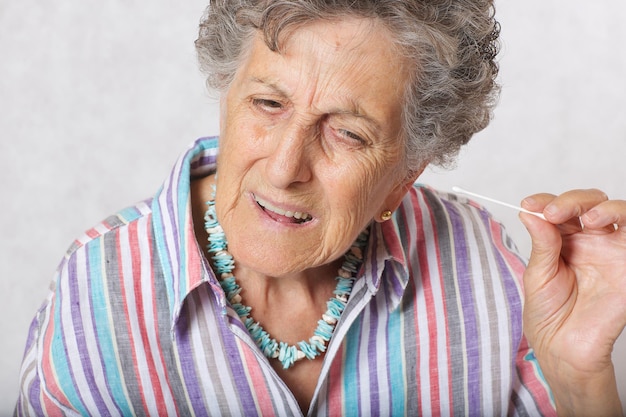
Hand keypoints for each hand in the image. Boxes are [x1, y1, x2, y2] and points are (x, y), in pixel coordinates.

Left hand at [520, 189, 625, 416]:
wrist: (564, 349)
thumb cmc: (548, 314)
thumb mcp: (538, 275)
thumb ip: (541, 244)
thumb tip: (530, 213)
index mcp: (563, 240)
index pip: (559, 209)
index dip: (545, 201)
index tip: (529, 204)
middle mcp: (590, 241)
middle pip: (589, 204)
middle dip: (572, 201)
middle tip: (553, 212)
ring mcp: (611, 252)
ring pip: (619, 212)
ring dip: (604, 207)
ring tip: (588, 219)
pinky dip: (625, 221)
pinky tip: (604, 225)